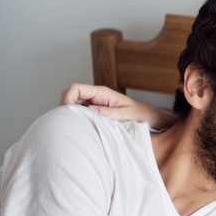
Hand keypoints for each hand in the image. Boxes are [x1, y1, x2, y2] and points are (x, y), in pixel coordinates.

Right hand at [59, 83, 176, 128]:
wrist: (151, 119)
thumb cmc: (142, 115)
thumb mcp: (127, 115)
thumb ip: (110, 112)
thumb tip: (91, 109)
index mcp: (103, 93)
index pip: (76, 88)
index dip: (67, 99)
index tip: (67, 113)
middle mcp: (97, 96)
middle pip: (71, 95)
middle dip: (64, 106)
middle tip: (66, 122)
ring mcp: (95, 103)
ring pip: (74, 104)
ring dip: (70, 113)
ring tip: (72, 126)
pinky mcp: (97, 111)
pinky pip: (81, 112)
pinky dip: (76, 118)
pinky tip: (79, 128)